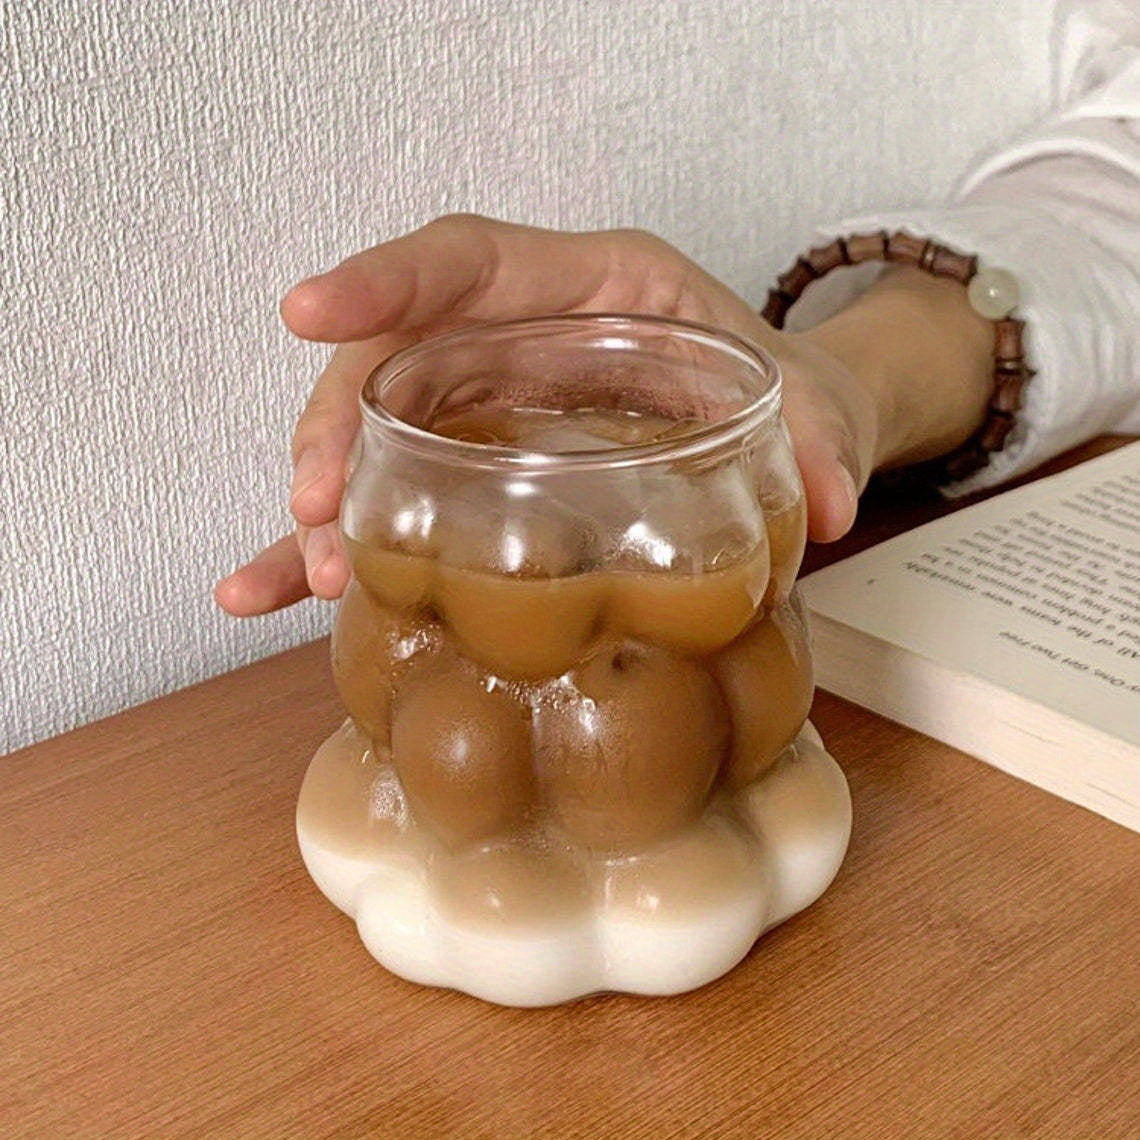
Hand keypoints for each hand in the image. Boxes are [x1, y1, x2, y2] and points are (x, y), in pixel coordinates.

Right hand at [214, 216, 879, 616]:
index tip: (311, 313)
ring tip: (312, 574)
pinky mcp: (477, 471)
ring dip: (331, 501)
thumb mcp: (803, 399)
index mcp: (590, 286)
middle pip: (396, 358)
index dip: (387, 279)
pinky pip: (392, 500)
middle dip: (341, 425)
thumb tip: (826, 509)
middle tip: (320, 508)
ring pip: (377, 434)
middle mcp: (517, 337)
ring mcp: (487, 407)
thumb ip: (818, 439)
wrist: (770, 425)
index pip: (468, 258)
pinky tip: (278, 589)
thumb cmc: (770, 387)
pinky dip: (336, 543)